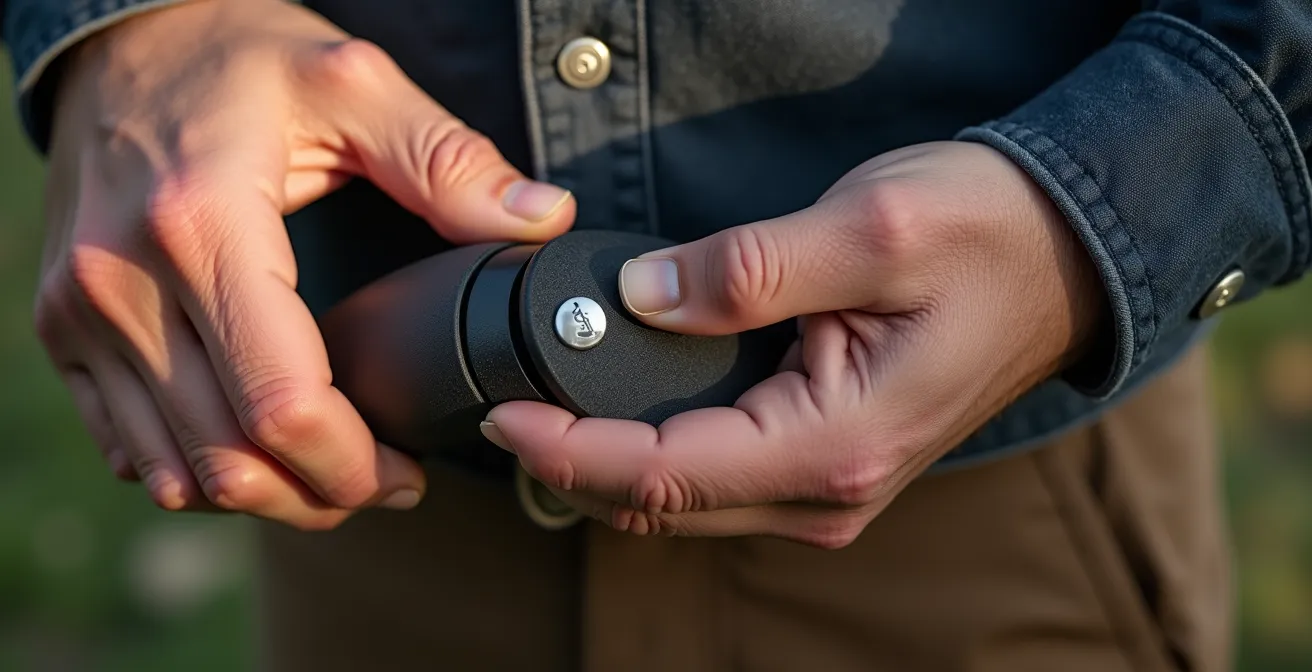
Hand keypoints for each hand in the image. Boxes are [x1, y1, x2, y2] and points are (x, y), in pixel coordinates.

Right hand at [35, 0, 574, 529]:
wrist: (118, 40)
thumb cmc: (236, 57)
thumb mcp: (352, 82)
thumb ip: (449, 160)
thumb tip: (543, 219)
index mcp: (201, 223)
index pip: (282, 403)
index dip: (355, 466)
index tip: (407, 473)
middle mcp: (120, 282)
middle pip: (229, 459)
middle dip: (321, 495)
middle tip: (382, 483)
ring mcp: (79, 313)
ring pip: (176, 471)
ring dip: (264, 496)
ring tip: (330, 474)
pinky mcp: (61, 330)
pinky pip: (127, 447)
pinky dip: (198, 470)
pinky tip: (257, 447)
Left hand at [482, 141, 1103, 547]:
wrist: (1066, 252)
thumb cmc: (986, 233)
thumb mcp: (868, 228)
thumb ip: (747, 271)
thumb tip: (641, 299)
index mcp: (836, 445)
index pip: (664, 477)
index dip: (567, 452)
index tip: (502, 416)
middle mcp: (831, 492)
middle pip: (665, 508)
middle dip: (574, 468)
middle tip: (509, 410)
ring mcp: (833, 489)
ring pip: (688, 504)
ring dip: (612, 466)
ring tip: (552, 409)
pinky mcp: (831, 466)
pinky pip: (722, 482)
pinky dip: (659, 457)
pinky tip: (629, 411)